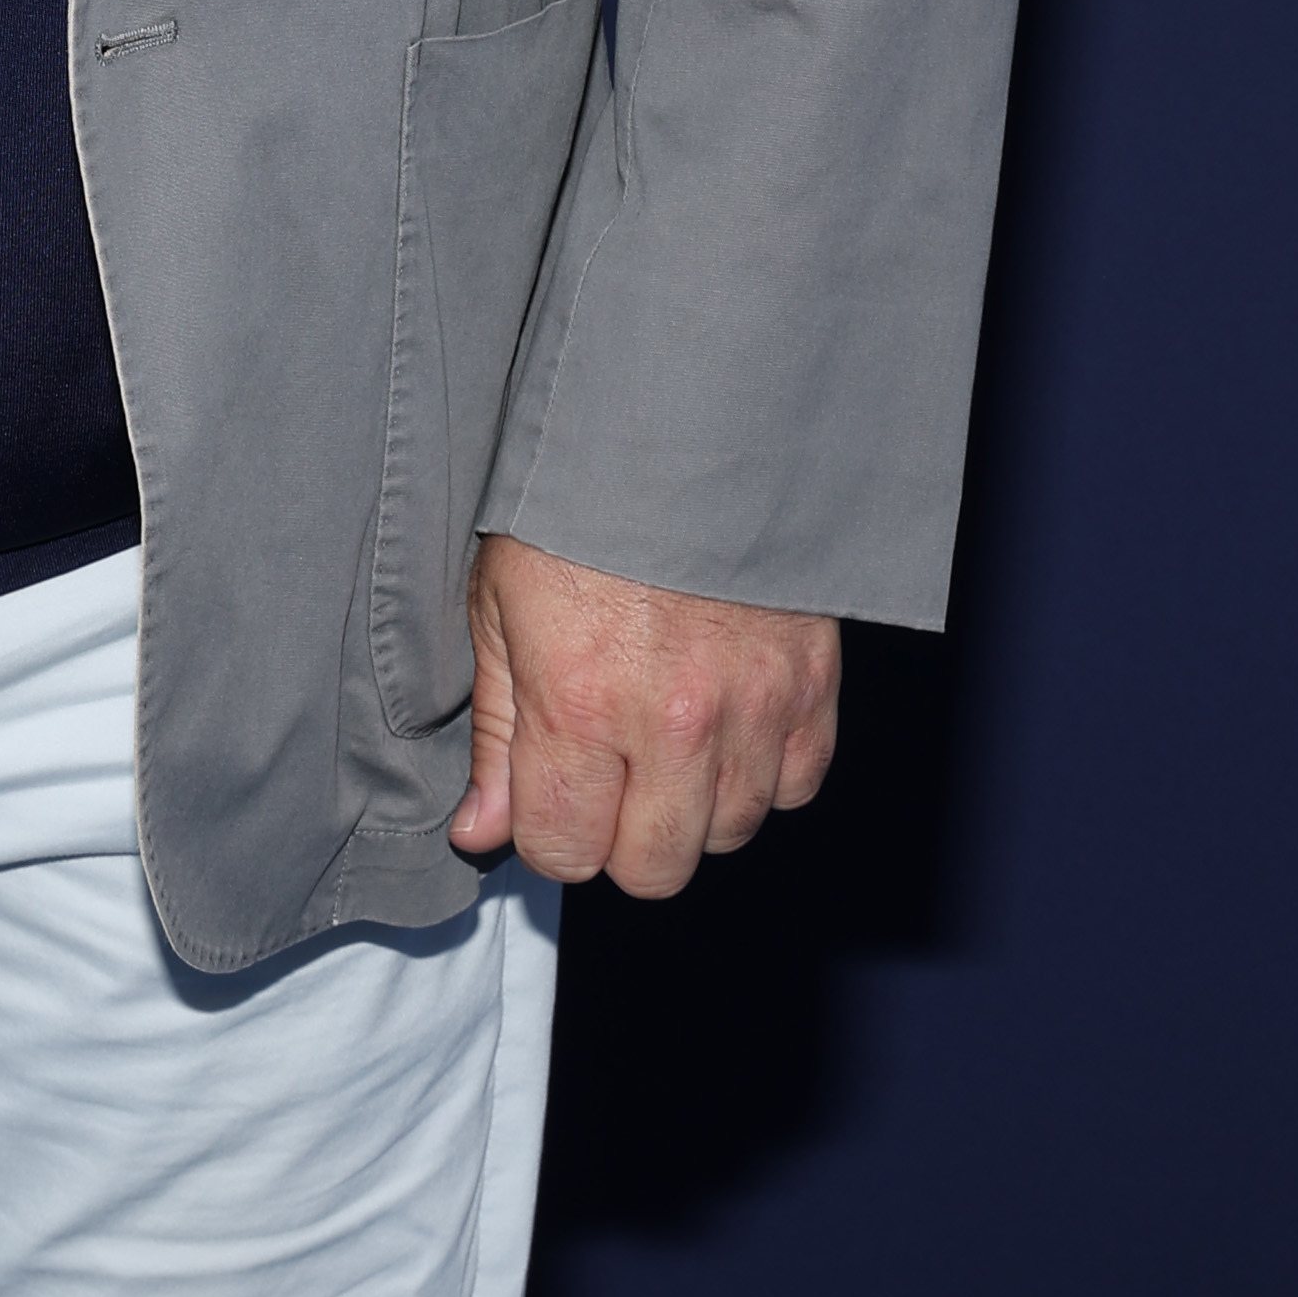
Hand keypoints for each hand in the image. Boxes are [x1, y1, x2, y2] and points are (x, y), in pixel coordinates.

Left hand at [446, 531, 838, 896]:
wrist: (682, 427)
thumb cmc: (577, 506)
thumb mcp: (500, 606)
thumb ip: (497, 735)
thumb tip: (483, 832)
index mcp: (579, 702)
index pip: (565, 853)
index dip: (548, 831)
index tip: (549, 792)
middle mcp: (672, 721)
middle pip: (653, 869)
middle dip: (619, 837)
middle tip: (609, 770)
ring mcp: (754, 708)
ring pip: (728, 835)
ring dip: (694, 805)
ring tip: (667, 731)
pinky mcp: (814, 686)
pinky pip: (795, 787)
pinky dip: (762, 770)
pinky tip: (727, 719)